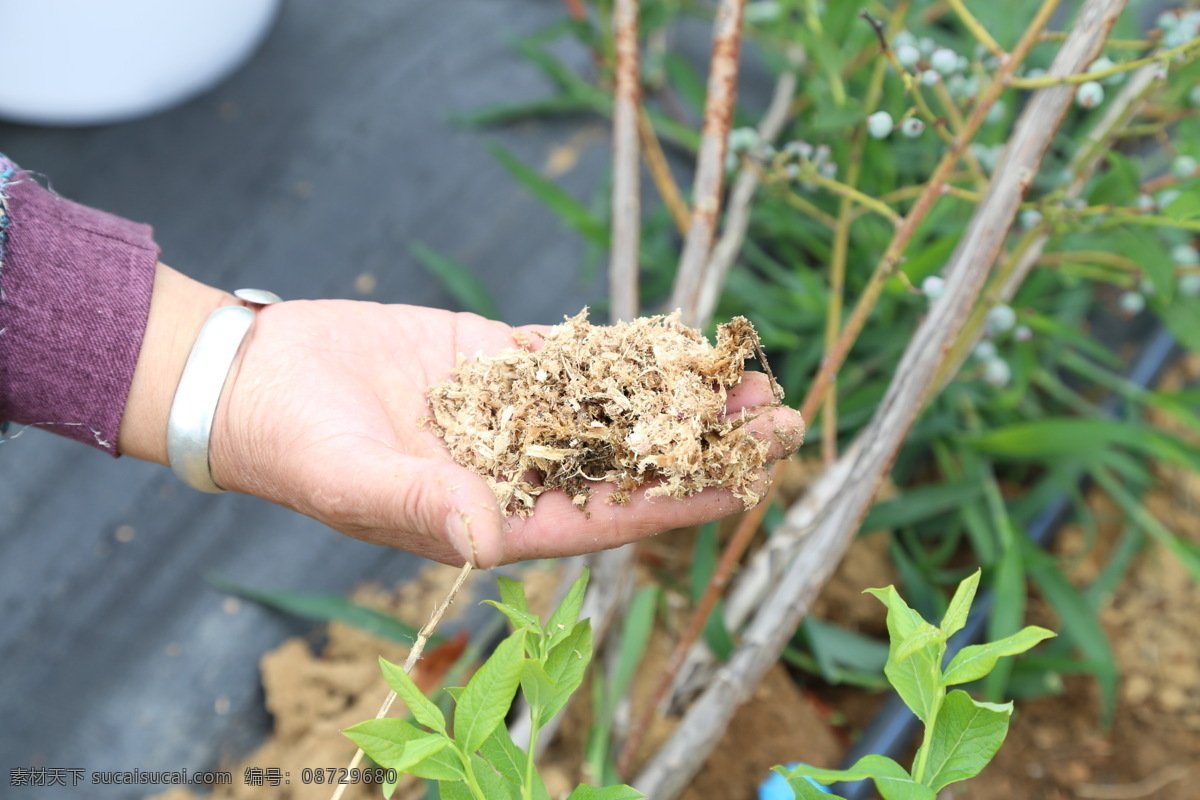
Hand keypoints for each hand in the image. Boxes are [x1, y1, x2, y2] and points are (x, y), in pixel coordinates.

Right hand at [121, 266, 804, 567]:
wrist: (254, 380)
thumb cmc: (294, 448)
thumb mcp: (354, 482)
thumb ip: (418, 507)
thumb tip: (481, 536)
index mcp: (495, 517)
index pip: (608, 515)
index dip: (681, 499)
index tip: (748, 481)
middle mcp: (517, 469)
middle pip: (631, 459)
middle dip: (704, 441)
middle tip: (780, 415)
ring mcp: (511, 413)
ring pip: (615, 406)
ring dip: (681, 393)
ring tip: (752, 375)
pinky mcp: (493, 361)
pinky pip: (572, 356)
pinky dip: (623, 347)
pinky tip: (679, 337)